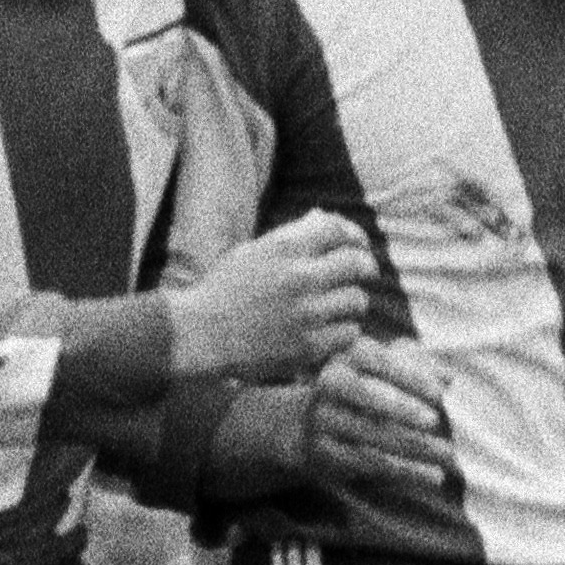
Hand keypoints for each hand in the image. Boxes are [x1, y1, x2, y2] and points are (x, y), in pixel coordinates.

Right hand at [168, 213, 374, 380]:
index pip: (338, 230)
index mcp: (285, 248)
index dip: (355, 236)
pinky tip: (330, 331)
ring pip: (357, 301)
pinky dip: (344, 331)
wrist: (200, 334)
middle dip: (365, 268)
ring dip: (352, 303)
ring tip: (339, 307)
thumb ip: (292, 235)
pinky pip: (349, 333)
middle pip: (357, 264)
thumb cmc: (225, 290)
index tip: (357, 246)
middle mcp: (300, 277)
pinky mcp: (307, 346)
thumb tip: (324, 218)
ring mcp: (306, 313)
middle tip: (361, 276)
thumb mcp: (253, 252)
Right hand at [291, 337, 449, 488]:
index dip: (411, 376)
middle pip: (368, 394)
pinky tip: (433, 476)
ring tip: (449, 455)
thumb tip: (449, 376)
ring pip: (373, 434)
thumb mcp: (388, 370)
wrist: (314, 422)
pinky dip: (405, 470)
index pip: (381, 362)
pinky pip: (371, 463)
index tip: (442, 392)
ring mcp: (325, 419)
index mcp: (349, 357)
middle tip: (435, 421)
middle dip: (403, 408)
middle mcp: (331, 384)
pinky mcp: (327, 453)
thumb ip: (420, 368)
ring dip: (414, 446)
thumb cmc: (367, 388)